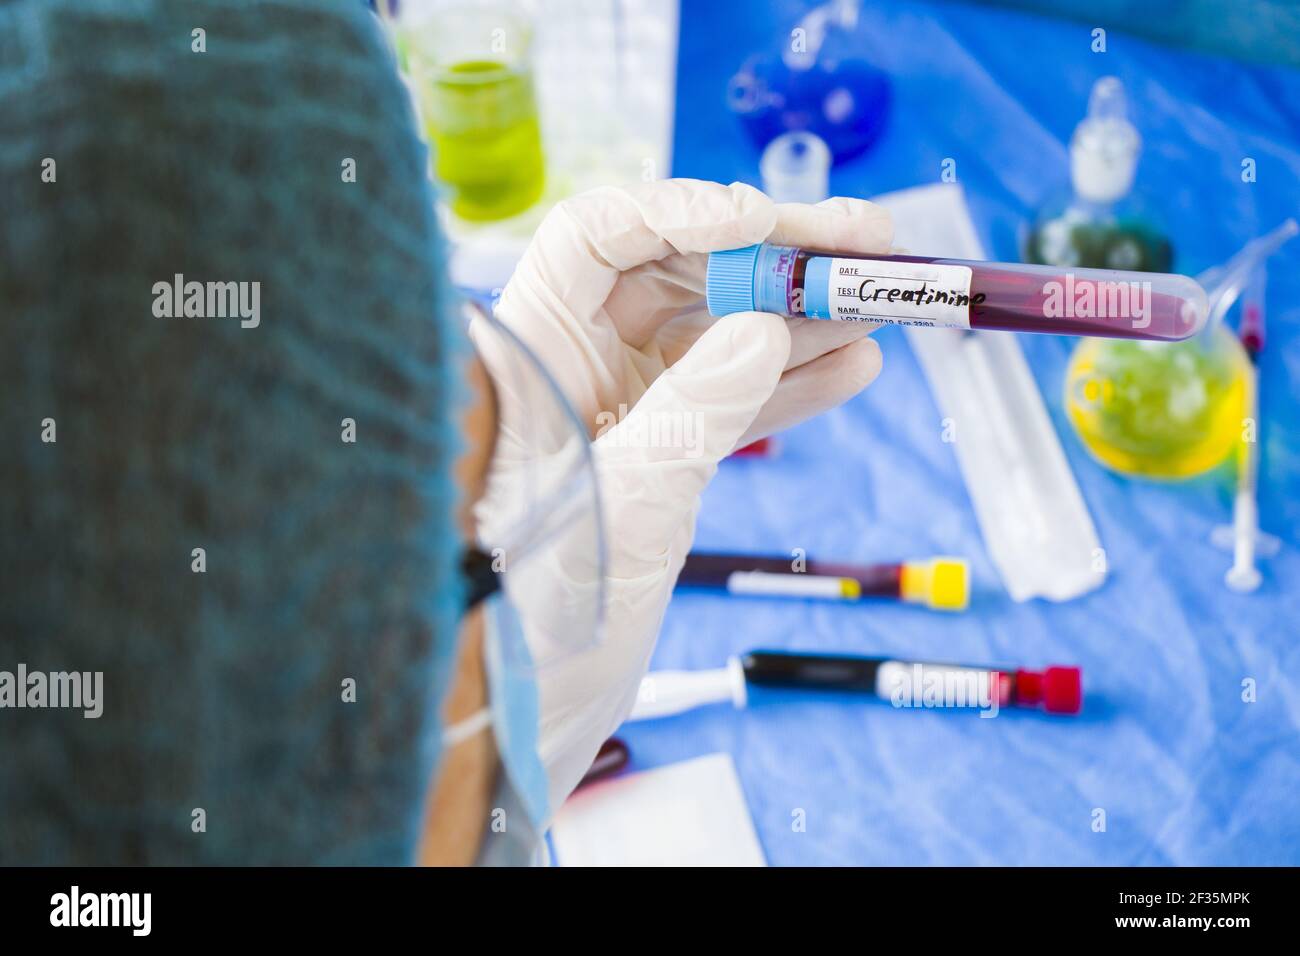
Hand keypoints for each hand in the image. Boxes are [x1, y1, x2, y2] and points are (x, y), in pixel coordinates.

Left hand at [485, 178, 892, 808]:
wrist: (522, 719)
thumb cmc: (533, 619)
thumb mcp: (626, 507)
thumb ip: (695, 411)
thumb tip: (765, 328)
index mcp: (528, 357)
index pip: (595, 236)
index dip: (683, 211)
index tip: (769, 221)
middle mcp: (569, 368)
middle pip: (675, 274)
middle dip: (772, 256)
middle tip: (869, 244)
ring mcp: (615, 412)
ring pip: (715, 336)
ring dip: (800, 317)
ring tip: (883, 300)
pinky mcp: (653, 460)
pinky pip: (727, 404)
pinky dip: (790, 388)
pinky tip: (855, 368)